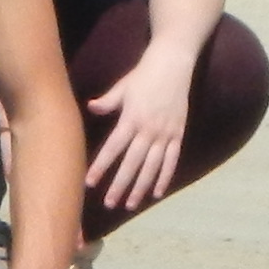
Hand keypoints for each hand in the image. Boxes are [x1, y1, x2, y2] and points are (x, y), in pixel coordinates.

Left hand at [82, 48, 198, 214]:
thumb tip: (90, 107)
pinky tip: (156, 193)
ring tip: (130, 204)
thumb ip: (107, 101)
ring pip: (152, 167)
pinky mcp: (178, 134)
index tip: (89, 183)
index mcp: (131, 119)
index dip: (101, 166)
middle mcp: (148, 130)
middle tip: (109, 203)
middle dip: (119, 185)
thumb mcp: (122, 87)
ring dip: (140, 187)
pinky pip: (171, 161)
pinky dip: (164, 177)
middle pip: (132, 163)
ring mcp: (165, 134)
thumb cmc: (143, 75)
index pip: (113, 148)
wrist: (173, 64)